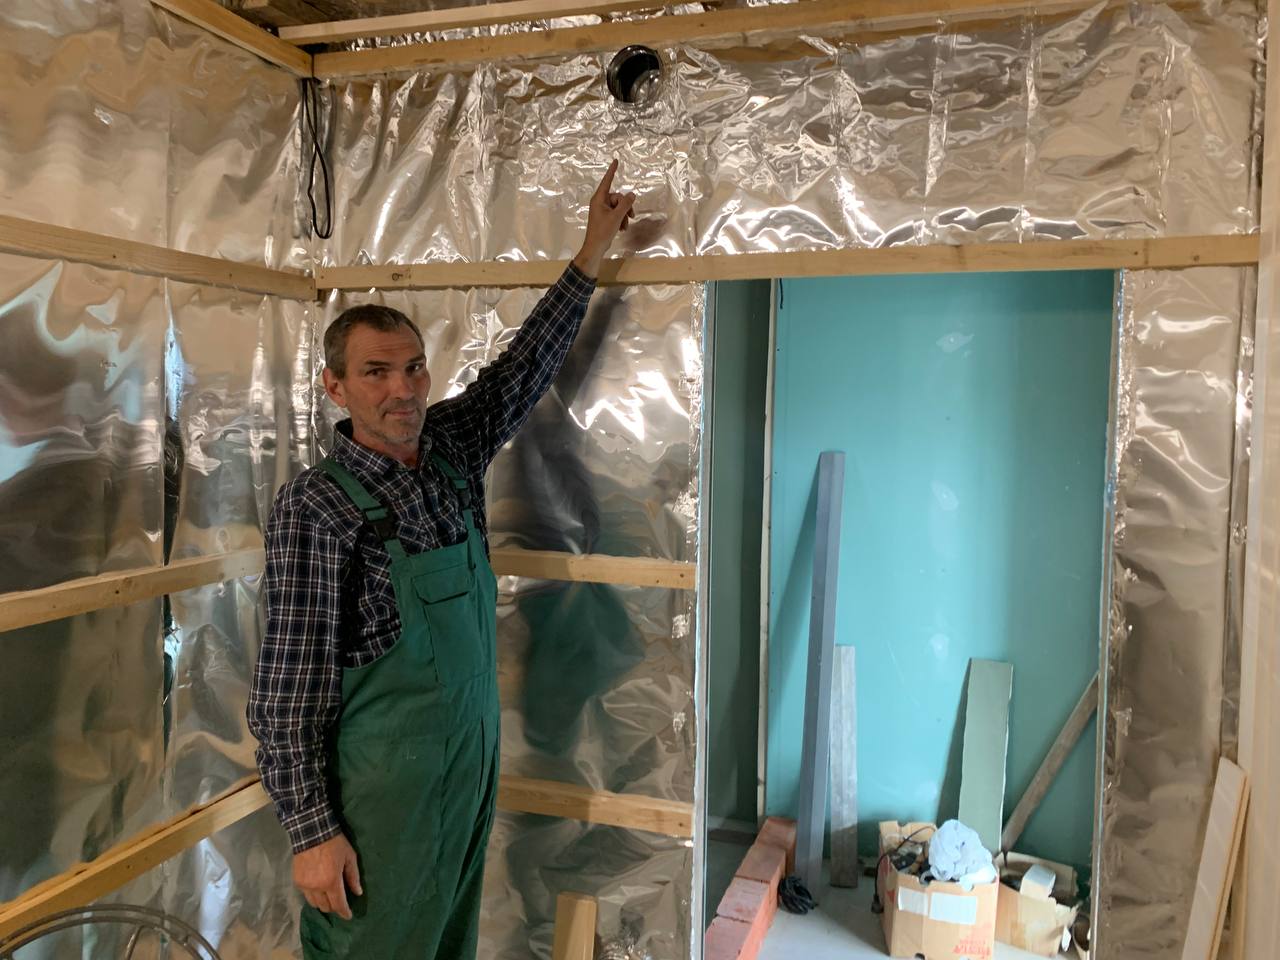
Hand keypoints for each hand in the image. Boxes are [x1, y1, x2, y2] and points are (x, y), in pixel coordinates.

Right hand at [294, 833, 361, 919]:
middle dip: (334, 907)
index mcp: (331, 882)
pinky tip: (318, 888)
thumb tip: (358, 892)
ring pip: (314, 904)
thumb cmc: (335, 843)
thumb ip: (353, 877)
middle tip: (340, 901)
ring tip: (329, 896)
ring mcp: (305, 885)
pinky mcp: (297, 881)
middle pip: (325, 907)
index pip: (338, 904)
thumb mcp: (350, 857)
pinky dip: (313, 895)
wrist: (312, 832)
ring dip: (323, 903)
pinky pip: (306, 895)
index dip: (344, 912)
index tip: (348, 916)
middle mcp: (317, 887)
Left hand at [572, 158, 635, 278]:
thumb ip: (625, 204)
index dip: (612, 171)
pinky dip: (621, 219)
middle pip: (617, 197)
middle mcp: (600, 202)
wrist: (595, 247)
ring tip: (625, 225)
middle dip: (625, 207)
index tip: (615, 160)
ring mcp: (602, 210)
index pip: (607, 181)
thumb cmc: (603, 230)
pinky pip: (616, 213)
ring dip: (624, 215)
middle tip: (631, 216)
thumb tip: (632, 194)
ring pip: (619, 207)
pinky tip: (622, 228)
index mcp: (599, 199)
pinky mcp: (605, 218)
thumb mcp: (616, 216)